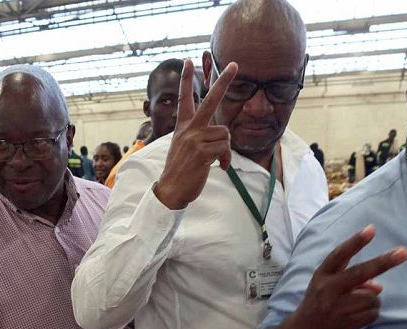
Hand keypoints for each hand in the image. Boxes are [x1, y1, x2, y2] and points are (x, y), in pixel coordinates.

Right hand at [154, 58, 239, 209]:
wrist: (172, 189)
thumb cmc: (181, 169)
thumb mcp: (183, 146)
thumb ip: (197, 135)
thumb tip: (220, 135)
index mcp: (183, 126)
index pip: (185, 98)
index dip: (185, 79)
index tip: (187, 60)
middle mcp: (189, 129)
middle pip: (210, 100)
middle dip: (223, 81)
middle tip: (234, 64)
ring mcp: (195, 139)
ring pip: (225, 133)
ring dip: (226, 149)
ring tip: (217, 160)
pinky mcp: (202, 152)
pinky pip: (225, 149)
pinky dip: (226, 159)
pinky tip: (219, 167)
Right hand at [283, 225, 406, 328]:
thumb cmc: (320, 300)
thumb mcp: (328, 283)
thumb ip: (352, 278)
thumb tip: (378, 287)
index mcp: (323, 274)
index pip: (340, 254)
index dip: (356, 242)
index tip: (371, 229)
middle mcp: (328, 288)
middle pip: (361, 272)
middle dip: (384, 262)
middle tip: (404, 252)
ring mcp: (337, 307)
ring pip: (372, 297)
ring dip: (372, 300)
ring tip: (357, 305)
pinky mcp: (345, 323)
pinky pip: (372, 314)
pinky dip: (371, 313)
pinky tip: (358, 315)